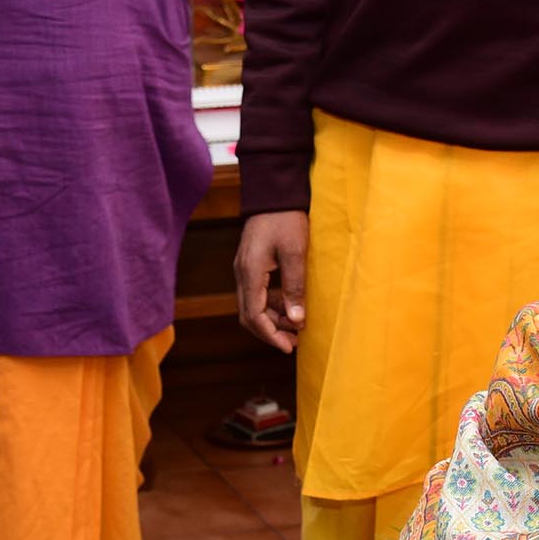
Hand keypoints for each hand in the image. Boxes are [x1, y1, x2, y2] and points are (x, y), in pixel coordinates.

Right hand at [233, 209, 307, 352]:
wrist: (274, 192)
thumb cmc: (286, 218)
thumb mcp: (296, 252)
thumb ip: (295, 287)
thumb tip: (296, 320)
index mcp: (250, 273)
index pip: (254, 315)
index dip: (270, 335)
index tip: (289, 347)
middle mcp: (242, 274)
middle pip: (249, 316)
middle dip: (270, 332)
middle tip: (294, 342)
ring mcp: (244, 270)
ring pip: (253, 306)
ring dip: (273, 320)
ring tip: (297, 326)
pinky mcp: (251, 266)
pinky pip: (257, 294)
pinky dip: (272, 305)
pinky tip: (290, 307)